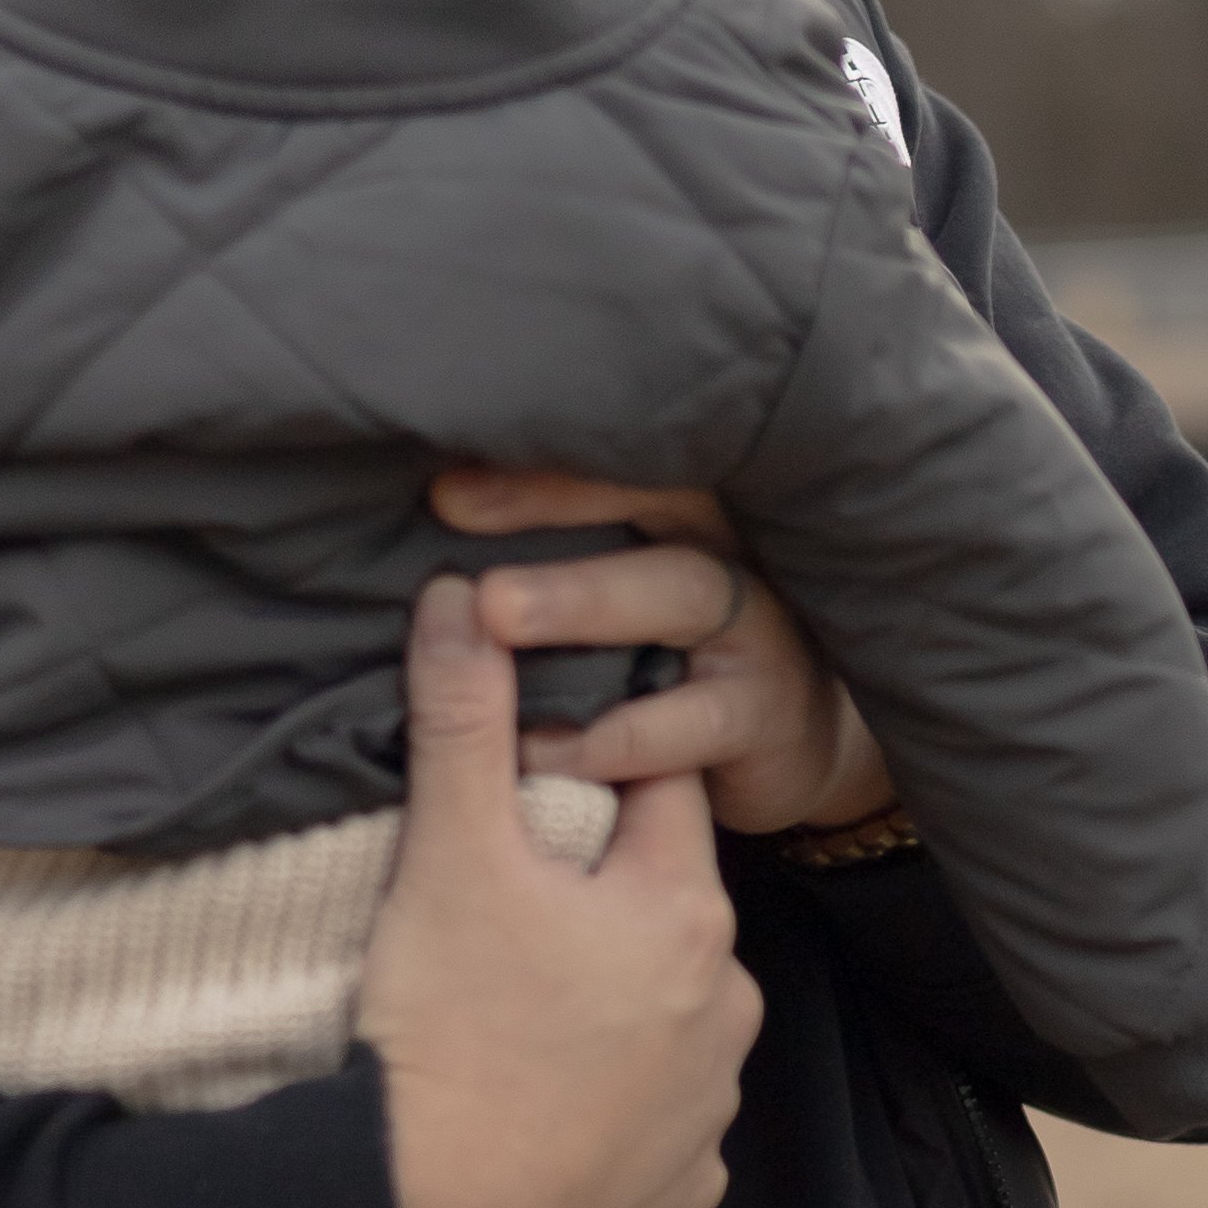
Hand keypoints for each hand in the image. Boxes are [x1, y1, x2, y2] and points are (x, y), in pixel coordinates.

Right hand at [357, 581, 762, 1207]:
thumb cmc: (447, 1025)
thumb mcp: (449, 853)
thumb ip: (463, 717)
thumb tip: (461, 595)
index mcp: (690, 912)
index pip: (657, 794)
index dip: (591, 776)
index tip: (530, 790)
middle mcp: (732, 1008)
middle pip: (664, 911)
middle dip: (597, 898)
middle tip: (502, 914)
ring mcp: (713, 1109)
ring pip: (667, 1019)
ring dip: (610, 1006)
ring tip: (516, 1016)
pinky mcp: (685, 1193)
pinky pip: (655, 1124)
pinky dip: (611, 1109)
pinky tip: (545, 1107)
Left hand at [427, 463, 901, 843]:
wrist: (787, 749)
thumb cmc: (668, 662)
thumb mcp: (616, 600)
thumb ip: (545, 564)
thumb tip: (421, 542)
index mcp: (681, 509)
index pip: (618, 458)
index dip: (534, 465)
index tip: (442, 486)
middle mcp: (726, 548)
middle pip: (657, 494)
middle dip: (554, 499)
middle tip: (452, 504)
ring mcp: (756, 628)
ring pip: (679, 593)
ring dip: (582, 598)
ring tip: (494, 613)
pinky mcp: (766, 715)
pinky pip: (694, 719)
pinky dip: (619, 734)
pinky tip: (545, 747)